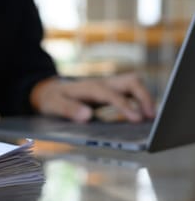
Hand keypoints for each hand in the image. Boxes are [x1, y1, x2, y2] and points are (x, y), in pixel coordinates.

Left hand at [30, 73, 155, 122]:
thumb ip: (69, 110)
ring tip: (152, 117)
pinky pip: (131, 92)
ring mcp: (108, 86)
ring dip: (145, 97)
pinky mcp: (111, 91)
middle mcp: (102, 84)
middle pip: (130, 81)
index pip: (111, 94)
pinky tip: (144, 116)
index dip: (125, 106)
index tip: (137, 119)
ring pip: (134, 83)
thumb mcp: (53, 105)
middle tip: (151, 117)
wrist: (50, 90)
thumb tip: (87, 116)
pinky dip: (140, 101)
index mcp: (89, 88)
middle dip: (144, 96)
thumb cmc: (52, 99)